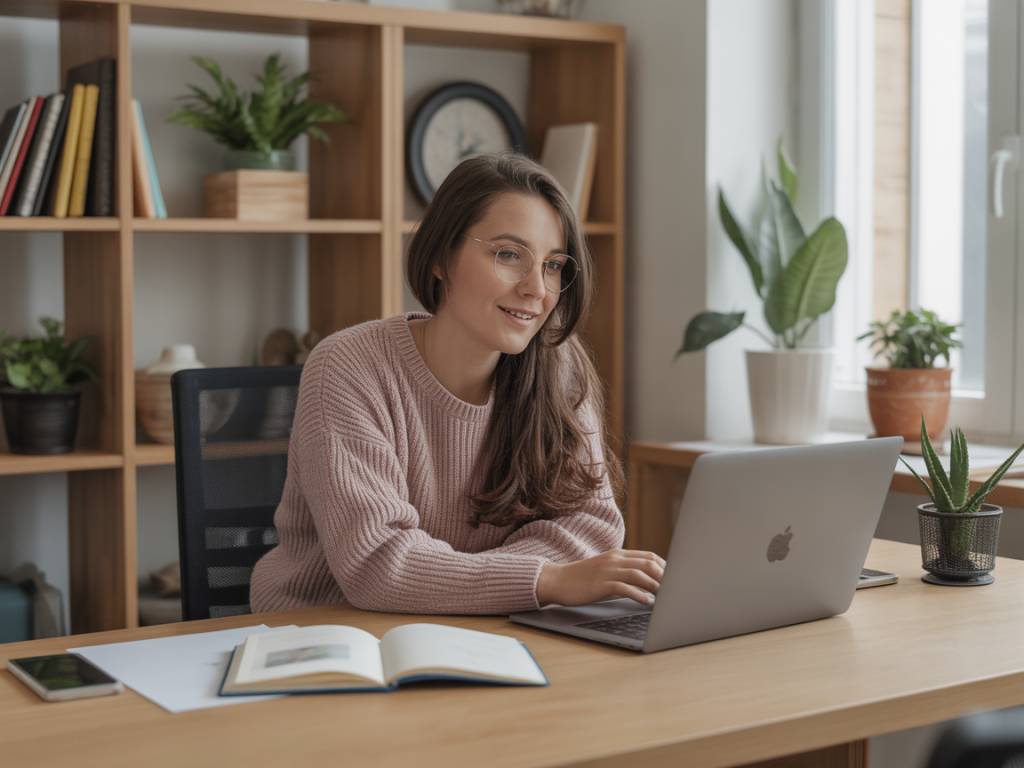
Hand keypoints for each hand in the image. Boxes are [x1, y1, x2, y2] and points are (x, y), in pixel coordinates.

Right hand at [536, 549, 666, 606]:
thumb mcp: (604, 569)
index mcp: (617, 554)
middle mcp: (615, 559)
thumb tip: (644, 582)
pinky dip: (639, 594)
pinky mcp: (601, 584)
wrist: (557, 580)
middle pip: (647, 563)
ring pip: (639, 574)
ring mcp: (608, 570)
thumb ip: (622, 571)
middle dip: (665, 575)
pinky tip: (648, 601)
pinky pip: (625, 587)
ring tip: (666, 596)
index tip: (675, 578)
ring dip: (655, 585)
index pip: (648, 556)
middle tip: (676, 588)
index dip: (665, 566)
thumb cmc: (582, 578)